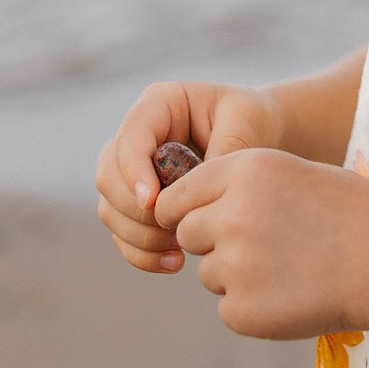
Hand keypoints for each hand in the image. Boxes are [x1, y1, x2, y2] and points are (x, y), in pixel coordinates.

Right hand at [95, 79, 286, 272]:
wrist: (259, 138)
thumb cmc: (254, 120)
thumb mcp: (248, 121)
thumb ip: (226, 148)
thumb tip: (198, 192)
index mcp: (159, 104)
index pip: (131, 137)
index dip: (134, 172)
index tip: (154, 203)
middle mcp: (136, 137)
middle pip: (109, 176)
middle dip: (136, 211)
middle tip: (175, 230)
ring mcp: (131, 171)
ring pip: (110, 209)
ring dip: (139, 236)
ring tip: (181, 248)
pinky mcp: (137, 204)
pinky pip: (123, 234)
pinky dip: (142, 254)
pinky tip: (175, 263)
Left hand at [158, 148, 368, 339]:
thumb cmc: (350, 212)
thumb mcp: (293, 171)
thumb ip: (240, 185)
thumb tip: (192, 208)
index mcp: (245, 171)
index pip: (178, 193)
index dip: (183, 209)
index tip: (194, 219)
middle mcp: (232, 214)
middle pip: (187, 233)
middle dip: (212, 240)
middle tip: (258, 244)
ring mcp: (235, 265)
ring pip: (208, 272)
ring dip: (235, 274)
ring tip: (286, 267)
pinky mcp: (242, 310)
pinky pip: (227, 307)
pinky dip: (252, 305)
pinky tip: (291, 292)